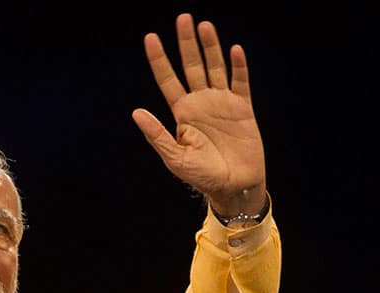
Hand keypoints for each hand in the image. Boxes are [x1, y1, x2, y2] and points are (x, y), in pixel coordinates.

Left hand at [132, 13, 265, 216]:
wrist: (234, 186)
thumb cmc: (202, 176)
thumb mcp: (175, 158)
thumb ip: (157, 135)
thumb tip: (136, 112)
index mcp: (181, 113)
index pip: (167, 80)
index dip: (159, 59)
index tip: (150, 37)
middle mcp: (201, 103)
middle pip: (191, 66)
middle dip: (186, 43)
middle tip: (182, 18)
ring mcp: (222, 103)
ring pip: (215, 67)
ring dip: (210, 47)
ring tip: (204, 26)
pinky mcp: (243, 108)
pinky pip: (240, 82)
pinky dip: (238, 66)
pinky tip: (234, 50)